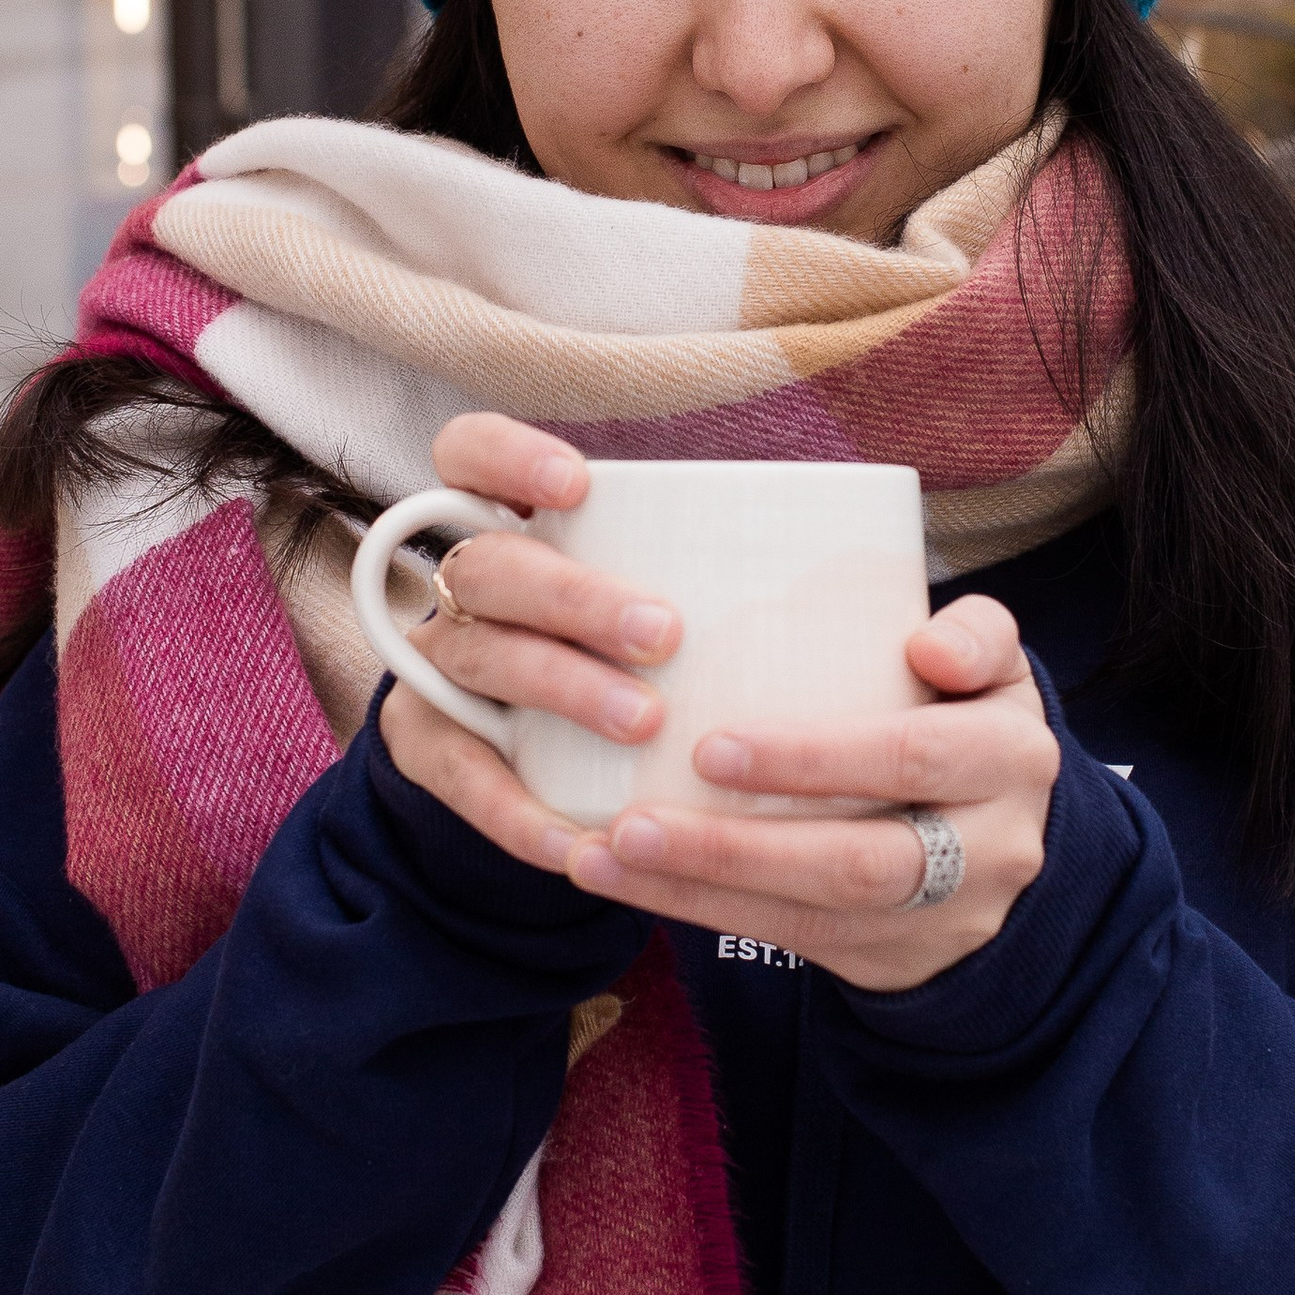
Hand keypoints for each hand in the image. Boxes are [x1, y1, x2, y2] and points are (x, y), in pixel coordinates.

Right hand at [378, 416, 678, 881]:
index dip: (506, 457)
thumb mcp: (660, 597)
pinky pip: (464, 777)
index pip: (468, 455)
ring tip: (643, 721)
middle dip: (573, 595)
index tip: (576, 484)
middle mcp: (460, 590)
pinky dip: (522, 809)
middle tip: (662, 632)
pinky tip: (582, 839)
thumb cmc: (638, 656)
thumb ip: (721, 576)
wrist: (542, 760)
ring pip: (479, 656)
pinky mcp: (426, 746)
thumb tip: (868, 588)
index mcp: (507, 526)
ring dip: (562, 686)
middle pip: (488, 566)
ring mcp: (434, 666)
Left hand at [563, 598, 1056, 993]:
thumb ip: (974, 635)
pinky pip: (792, 940)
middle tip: (634, 820)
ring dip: (702, 887)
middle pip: (858, 862)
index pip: (912, 757)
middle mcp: (992, 848)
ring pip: (815, 916)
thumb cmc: (967, 719)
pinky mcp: (892, 958)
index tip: (710, 746)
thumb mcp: (992, 670)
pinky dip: (701, 909)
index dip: (816, 759)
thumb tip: (925, 644)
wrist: (1008, 836)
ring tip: (609, 853)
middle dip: (738, 847)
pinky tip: (628, 880)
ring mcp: (944, 916)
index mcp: (1011, 757)